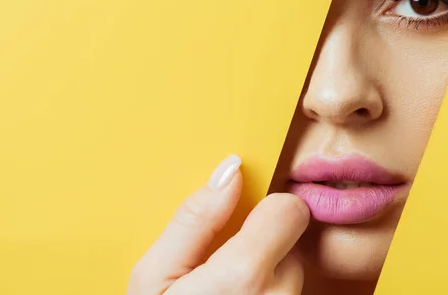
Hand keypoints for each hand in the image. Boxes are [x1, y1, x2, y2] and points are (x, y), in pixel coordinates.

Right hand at [128, 155, 309, 294]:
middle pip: (293, 243)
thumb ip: (194, 219)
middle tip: (226, 272)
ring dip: (268, 278)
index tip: (245, 221)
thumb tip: (230, 169)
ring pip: (294, 274)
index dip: (266, 210)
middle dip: (264, 247)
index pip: (290, 210)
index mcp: (242, 278)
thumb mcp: (153, 276)